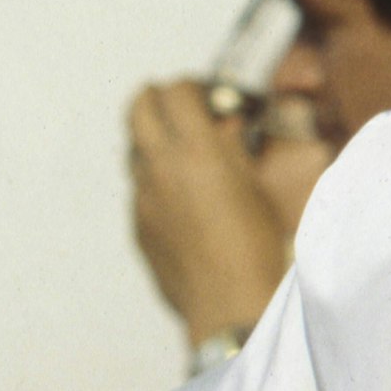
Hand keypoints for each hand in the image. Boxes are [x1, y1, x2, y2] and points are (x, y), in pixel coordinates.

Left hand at [127, 80, 293, 344]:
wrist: (229, 303)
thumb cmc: (255, 245)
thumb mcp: (255, 186)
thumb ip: (232, 148)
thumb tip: (223, 126)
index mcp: (195, 149)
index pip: (175, 91)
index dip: (190, 87)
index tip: (204, 96)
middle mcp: (160, 166)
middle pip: (138, 106)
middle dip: (156, 98)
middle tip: (178, 108)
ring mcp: (142, 196)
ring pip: (134, 148)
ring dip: (153, 140)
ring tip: (182, 155)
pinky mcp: (137, 224)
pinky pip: (139, 188)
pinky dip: (154, 180)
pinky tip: (181, 199)